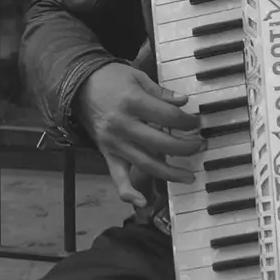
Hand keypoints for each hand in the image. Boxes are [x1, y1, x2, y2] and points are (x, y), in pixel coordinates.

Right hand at [77, 62, 204, 209]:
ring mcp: (114, 142)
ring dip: (170, 173)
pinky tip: (142, 202)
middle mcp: (123, 125)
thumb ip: (161, 93)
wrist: (78, 85)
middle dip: (186, 148)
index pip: (169, 117)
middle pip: (162, 144)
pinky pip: (117, 177)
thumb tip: (184, 102)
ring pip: (146, 164)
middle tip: (200, 146)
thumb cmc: (110, 78)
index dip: (188, 122)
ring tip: (188, 177)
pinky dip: (128, 193)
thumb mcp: (138, 77)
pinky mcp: (107, 154)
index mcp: (132, 102)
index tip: (197, 123)